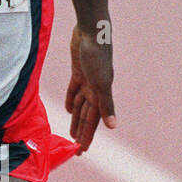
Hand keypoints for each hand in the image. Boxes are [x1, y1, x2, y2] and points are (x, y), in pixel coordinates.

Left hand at [65, 24, 115, 150]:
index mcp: (101, 94)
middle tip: (77, 148)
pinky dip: (71, 101)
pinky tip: (68, 109)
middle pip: (86, 116)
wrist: (91, 31)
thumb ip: (106, 105)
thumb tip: (113, 127)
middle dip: (82, 132)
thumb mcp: (101, 83)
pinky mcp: (78, 71)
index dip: (88, 136)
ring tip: (71, 133)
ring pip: (80, 106)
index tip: (83, 150)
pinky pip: (74, 90)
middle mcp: (95, 89)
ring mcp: (87, 80)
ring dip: (76, 119)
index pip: (93, 121)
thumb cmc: (98, 56)